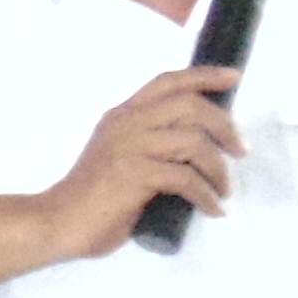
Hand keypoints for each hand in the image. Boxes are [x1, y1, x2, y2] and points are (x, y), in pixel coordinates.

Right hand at [38, 64, 246, 260]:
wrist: (57, 222)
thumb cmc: (93, 197)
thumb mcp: (121, 155)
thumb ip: (150, 143)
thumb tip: (197, 147)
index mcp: (123, 115)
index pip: (167, 81)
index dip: (203, 76)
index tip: (234, 78)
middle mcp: (126, 123)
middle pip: (189, 106)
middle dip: (224, 126)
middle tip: (240, 151)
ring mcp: (128, 147)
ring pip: (192, 141)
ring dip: (219, 168)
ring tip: (224, 190)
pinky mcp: (133, 175)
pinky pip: (185, 178)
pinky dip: (206, 195)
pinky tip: (213, 209)